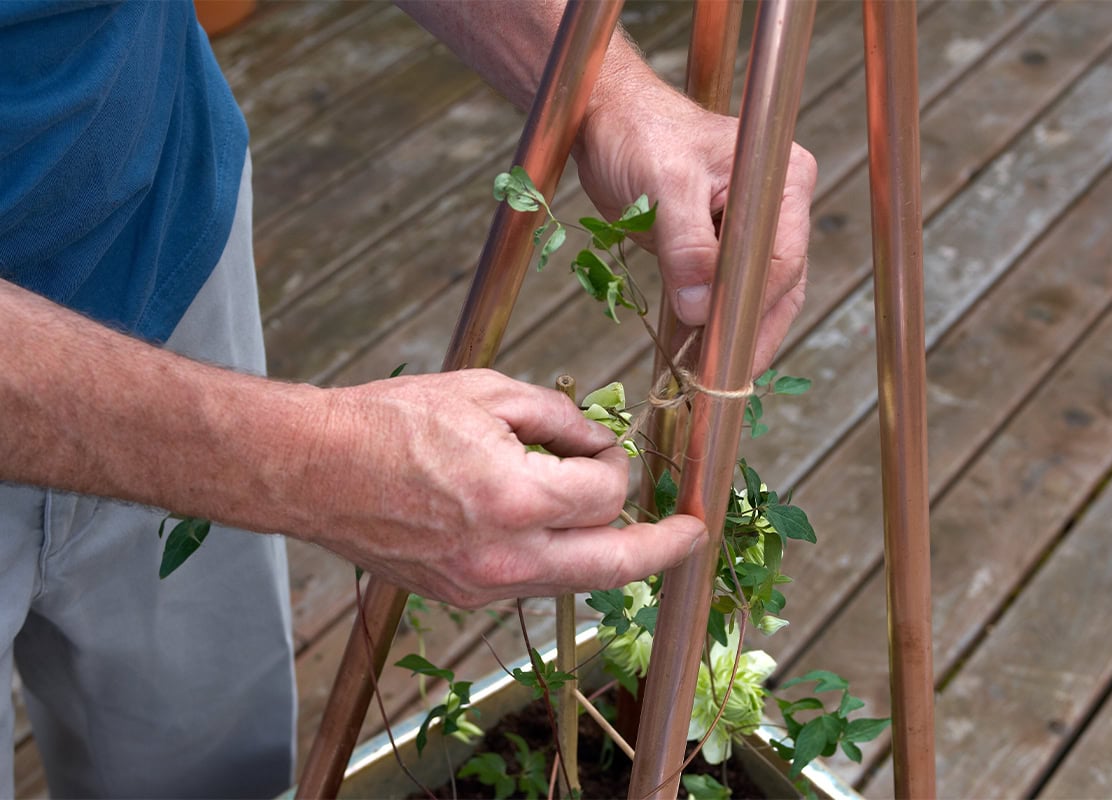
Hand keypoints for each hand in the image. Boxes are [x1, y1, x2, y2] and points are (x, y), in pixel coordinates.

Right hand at [291, 369, 703, 607]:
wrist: (312, 470)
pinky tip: (554, 531)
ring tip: (630, 529)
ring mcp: (480, 587)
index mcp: (513, 499)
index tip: (602, 442)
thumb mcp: (485, 392)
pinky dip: (556, 560)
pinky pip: (532, 585)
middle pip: (613, 566)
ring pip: (574, 582)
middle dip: (663, 549)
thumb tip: (597, 440)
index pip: (605, 493)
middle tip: (693, 534)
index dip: (615, 461)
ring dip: (608, 555)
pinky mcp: (461, 598)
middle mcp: (503, 557)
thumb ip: (556, 417)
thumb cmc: (388, 423)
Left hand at [574, 82, 816, 375]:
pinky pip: (727, 294)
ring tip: (705, 379)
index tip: (721, 349)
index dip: (751, 308)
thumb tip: (703, 309)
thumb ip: (687, 245)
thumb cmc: (638, 136)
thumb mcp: (663, 185)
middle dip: (747, 334)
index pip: (781, 261)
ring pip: (757, 297)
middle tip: (717, 383)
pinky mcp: (725, 245)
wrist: (609, 122)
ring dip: (731, 336)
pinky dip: (712, 324)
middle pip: (778, 287)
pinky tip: (695, 355)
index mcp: (782, 178)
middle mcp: (780, 205)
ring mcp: (755, 228)